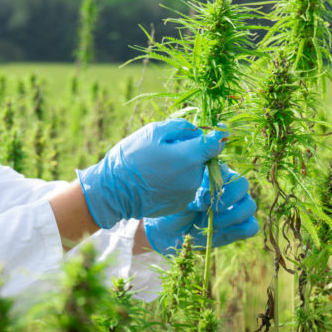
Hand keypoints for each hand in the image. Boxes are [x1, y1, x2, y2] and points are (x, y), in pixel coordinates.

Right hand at [77, 119, 226, 228]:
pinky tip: (159, 177)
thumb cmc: (131, 157)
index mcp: (189, 158)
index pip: (215, 144)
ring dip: (185, 165)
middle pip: (203, 158)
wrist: (113, 192)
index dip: (218, 135)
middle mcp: (194, 178)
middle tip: (168, 147)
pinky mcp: (181, 203)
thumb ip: (181, 127)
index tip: (219, 130)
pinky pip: (186, 185)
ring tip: (159, 163)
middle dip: (193, 150)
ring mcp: (188, 193)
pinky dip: (178, 179)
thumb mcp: (153, 132)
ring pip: (195, 171)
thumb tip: (198, 131)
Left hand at [144, 164, 258, 254]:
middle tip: (207, 206)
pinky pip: (252, 226)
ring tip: (213, 222)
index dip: (219, 179)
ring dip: (233, 214)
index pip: (228, 170)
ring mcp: (232, 209)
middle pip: (243, 184)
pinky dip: (239, 228)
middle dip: (227, 196)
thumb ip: (199, 164)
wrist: (163, 231)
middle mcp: (226, 190)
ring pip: (250, 205)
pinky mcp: (234, 229)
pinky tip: (221, 231)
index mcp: (214, 175)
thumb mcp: (179, 182)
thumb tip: (217, 141)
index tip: (202, 191)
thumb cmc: (168, 201)